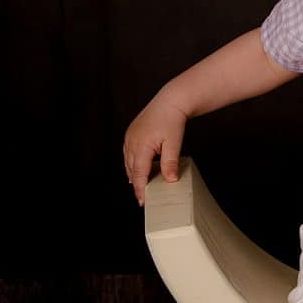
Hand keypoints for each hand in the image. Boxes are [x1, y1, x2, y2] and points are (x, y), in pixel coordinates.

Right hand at [123, 92, 188, 206]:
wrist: (170, 101)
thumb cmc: (173, 120)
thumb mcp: (174, 143)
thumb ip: (170, 163)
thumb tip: (170, 180)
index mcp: (141, 145)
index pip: (139, 173)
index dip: (140, 189)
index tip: (143, 201)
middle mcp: (132, 142)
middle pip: (132, 170)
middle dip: (137, 184)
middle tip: (144, 198)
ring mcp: (129, 137)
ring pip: (128, 163)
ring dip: (134, 174)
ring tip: (142, 187)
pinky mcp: (130, 134)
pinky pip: (128, 154)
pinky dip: (133, 164)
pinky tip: (139, 169)